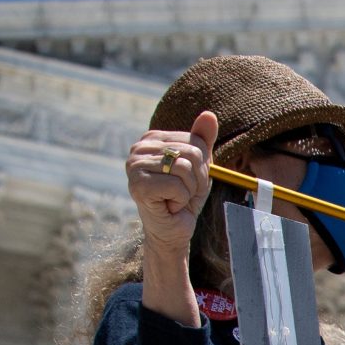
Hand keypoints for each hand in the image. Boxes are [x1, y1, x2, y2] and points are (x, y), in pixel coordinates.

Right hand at [126, 110, 218, 253]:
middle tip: (184, 192)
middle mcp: (139, 148)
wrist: (173, 229)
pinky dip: (180, 200)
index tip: (189, 180)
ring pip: (184, 169)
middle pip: (191, 154)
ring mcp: (134, 166)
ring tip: (176, 198)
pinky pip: (176, 186)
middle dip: (197, 179)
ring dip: (189, 190)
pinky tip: (169, 206)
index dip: (202, 166)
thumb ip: (202, 140)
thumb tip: (209, 114)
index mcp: (152, 138)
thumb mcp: (199, 166)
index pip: (195, 142)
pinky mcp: (137, 186)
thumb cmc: (184, 196)